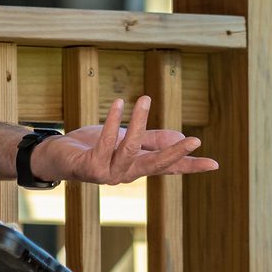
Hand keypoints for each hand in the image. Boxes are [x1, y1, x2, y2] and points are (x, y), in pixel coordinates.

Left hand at [29, 95, 219, 185]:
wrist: (57, 156)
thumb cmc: (92, 147)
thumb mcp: (126, 139)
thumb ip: (152, 139)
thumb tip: (180, 137)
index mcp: (137, 166)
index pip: (169, 167)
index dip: (191, 166)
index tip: (214, 164)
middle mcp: (126, 174)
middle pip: (155, 165)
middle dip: (174, 153)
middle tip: (193, 140)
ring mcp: (108, 173)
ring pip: (130, 150)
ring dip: (138, 124)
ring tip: (145, 98)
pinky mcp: (90, 167)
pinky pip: (104, 143)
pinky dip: (111, 122)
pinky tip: (118, 104)